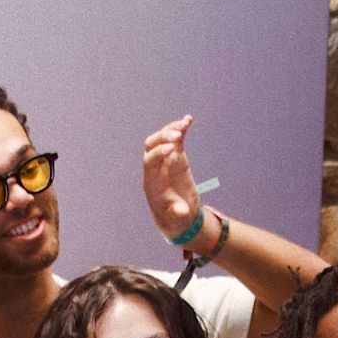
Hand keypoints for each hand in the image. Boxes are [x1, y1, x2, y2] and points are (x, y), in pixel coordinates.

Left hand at [143, 115, 210, 243]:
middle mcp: (155, 167)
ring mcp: (165, 159)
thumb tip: (182, 211)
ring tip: (184, 125)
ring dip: (171, 130)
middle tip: (177, 137)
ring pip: (163, 139)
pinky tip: (189, 120)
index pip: (149, 161)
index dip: (158, 153)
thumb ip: (178, 213)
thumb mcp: (177, 218)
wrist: (180, 214)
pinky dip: (181, 129)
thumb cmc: (175, 217)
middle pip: (151, 145)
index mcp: (151, 181)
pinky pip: (176, 139)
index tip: (171, 149)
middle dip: (162, 138)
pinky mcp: (176, 156)